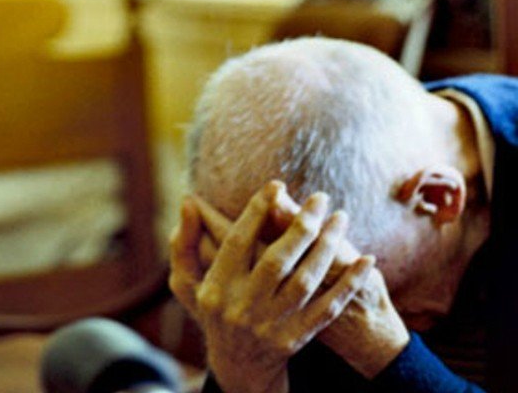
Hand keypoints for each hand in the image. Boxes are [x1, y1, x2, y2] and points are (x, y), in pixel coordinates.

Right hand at [169, 182, 373, 392]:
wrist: (237, 366)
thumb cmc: (213, 311)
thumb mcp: (188, 282)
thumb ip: (184, 242)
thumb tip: (187, 202)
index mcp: (216, 288)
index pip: (237, 242)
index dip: (256, 211)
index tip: (276, 185)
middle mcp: (242, 307)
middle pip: (277, 261)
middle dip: (301, 225)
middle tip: (321, 197)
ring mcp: (271, 325)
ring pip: (305, 281)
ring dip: (327, 247)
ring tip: (340, 218)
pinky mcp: (296, 338)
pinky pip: (328, 308)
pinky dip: (349, 284)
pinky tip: (366, 259)